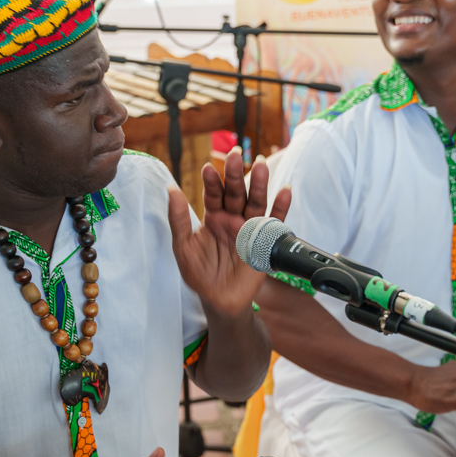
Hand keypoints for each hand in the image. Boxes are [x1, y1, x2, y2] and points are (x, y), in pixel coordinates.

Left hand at [168, 147, 291, 316]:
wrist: (219, 300)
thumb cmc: (200, 274)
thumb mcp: (183, 247)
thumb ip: (179, 219)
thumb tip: (171, 190)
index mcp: (213, 217)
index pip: (213, 193)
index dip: (211, 181)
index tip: (208, 169)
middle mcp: (232, 218)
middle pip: (235, 192)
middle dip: (235, 174)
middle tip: (235, 156)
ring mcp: (250, 228)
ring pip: (255, 201)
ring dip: (258, 184)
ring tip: (259, 165)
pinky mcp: (264, 240)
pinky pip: (275, 221)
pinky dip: (281, 206)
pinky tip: (284, 190)